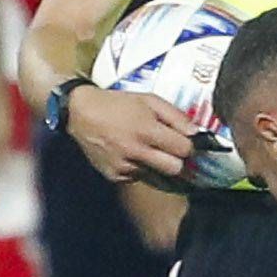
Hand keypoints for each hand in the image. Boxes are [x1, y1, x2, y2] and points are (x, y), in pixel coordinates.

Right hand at [62, 80, 198, 182]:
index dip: (188, 146)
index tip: (184, 142)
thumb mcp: (149, 100)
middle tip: (170, 149)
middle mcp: (136, 151)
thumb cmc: (117, 104)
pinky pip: (137, 176)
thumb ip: (175, 116)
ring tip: (142, 146)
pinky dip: (138, 167)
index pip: (184, 150)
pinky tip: (128, 152)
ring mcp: (124, 166)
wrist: (81, 113)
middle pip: (174, 169)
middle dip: (176, 160)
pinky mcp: (114, 175)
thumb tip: (195, 133)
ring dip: (155, 163)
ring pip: (155, 173)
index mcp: (147, 130)